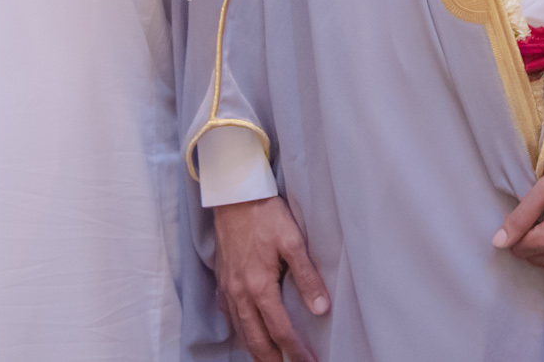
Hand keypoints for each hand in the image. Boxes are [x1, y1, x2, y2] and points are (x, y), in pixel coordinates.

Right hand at [213, 195, 328, 361]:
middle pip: (256, 339)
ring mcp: (228, 289)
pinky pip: (230, 316)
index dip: (296, 351)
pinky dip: (240, 331)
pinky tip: (247, 332)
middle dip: (272, 360)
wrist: (234, 197)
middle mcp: (240, 294)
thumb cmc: (265, 215)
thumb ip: (307, 277)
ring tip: (270, 360)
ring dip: (256, 349)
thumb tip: (321, 309)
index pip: (280, 330)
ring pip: (241, 331)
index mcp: (259, 286)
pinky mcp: (222, 281)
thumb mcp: (293, 241)